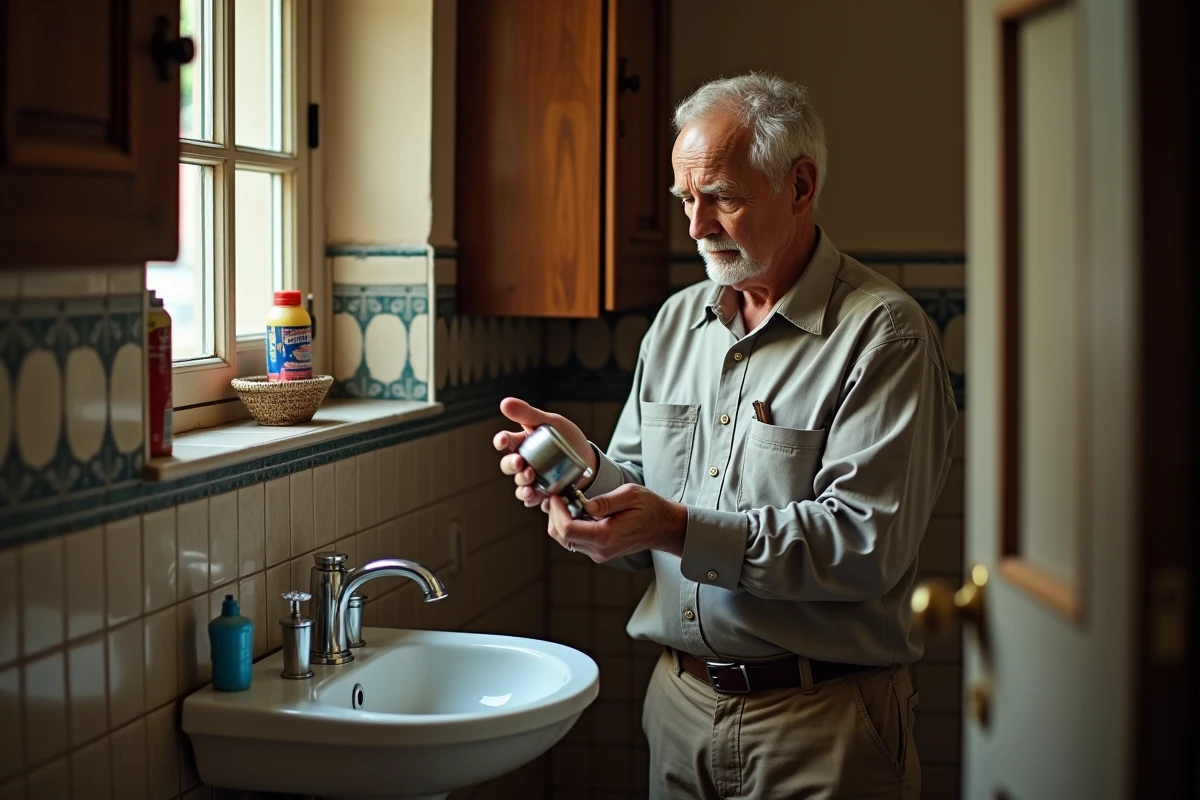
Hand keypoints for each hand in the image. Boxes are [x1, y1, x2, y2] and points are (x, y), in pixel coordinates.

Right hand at [493, 397, 596, 507]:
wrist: (588, 458)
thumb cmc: (567, 437)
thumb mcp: (550, 421)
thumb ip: (528, 413)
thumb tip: (504, 403)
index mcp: (523, 442)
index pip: (505, 442)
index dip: (501, 441)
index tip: (503, 440)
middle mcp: (524, 461)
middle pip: (508, 465)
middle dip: (511, 465)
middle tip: (520, 462)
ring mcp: (532, 478)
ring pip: (519, 483)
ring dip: (521, 483)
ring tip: (530, 478)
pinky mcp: (542, 491)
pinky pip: (531, 498)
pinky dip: (531, 498)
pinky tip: (535, 496)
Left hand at [543, 484, 686, 560]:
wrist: (664, 527)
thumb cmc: (650, 508)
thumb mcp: (630, 495)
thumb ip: (606, 501)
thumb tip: (584, 504)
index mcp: (606, 536)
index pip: (568, 530)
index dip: (557, 511)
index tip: (557, 495)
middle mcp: (600, 549)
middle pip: (561, 537)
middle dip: (554, 516)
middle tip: (558, 496)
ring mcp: (599, 553)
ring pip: (565, 540)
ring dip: (560, 521)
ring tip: (566, 501)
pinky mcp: (599, 551)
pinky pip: (575, 541)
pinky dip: (570, 525)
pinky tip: (576, 510)